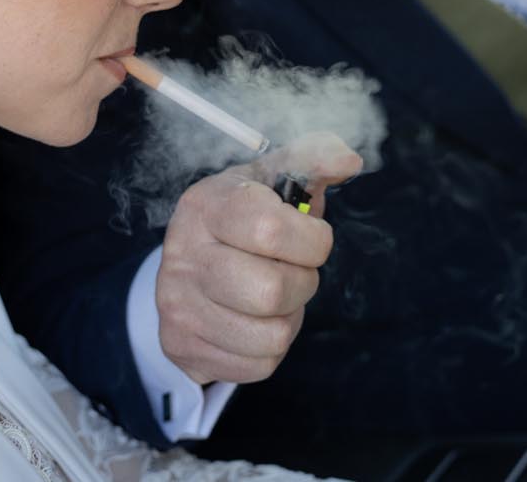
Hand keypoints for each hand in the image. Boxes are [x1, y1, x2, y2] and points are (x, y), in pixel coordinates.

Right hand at [156, 135, 362, 384]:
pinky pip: (258, 366)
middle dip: (302, 283)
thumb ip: (312, 159)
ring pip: (271, 336)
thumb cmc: (242, 220)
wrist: (188, 269)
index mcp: (206, 206)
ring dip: (288, 318)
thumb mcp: (270, 180)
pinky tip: (253, 321)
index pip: (270, 230)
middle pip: (272, 291)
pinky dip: (270, 348)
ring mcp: (177, 306)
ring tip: (271, 296)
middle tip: (292, 270)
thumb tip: (349, 160)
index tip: (312, 236)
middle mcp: (183, 256)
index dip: (311, 240)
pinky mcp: (182, 347)